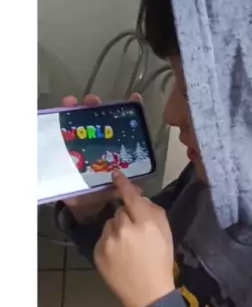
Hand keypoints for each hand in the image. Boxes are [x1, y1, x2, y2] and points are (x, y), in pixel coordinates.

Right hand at [61, 92, 141, 222]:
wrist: (83, 207)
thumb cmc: (102, 193)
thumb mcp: (115, 189)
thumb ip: (126, 187)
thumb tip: (137, 188)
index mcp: (112, 149)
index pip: (120, 127)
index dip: (128, 112)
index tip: (134, 99)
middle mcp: (97, 143)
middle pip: (97, 119)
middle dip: (95, 107)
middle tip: (93, 101)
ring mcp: (81, 146)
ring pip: (79, 122)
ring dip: (76, 109)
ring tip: (73, 102)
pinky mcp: (65, 152)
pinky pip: (61, 135)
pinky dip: (59, 122)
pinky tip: (60, 111)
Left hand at [94, 170, 174, 306]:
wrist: (147, 293)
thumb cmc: (161, 261)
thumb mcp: (166, 232)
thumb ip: (153, 211)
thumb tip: (138, 198)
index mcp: (145, 222)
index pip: (130, 196)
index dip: (123, 184)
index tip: (115, 174)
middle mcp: (124, 228)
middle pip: (120, 211)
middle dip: (126, 218)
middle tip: (136, 233)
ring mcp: (108, 241)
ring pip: (109, 224)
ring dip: (116, 230)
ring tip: (127, 247)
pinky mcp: (98, 252)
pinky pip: (102, 238)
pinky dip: (109, 243)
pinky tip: (119, 256)